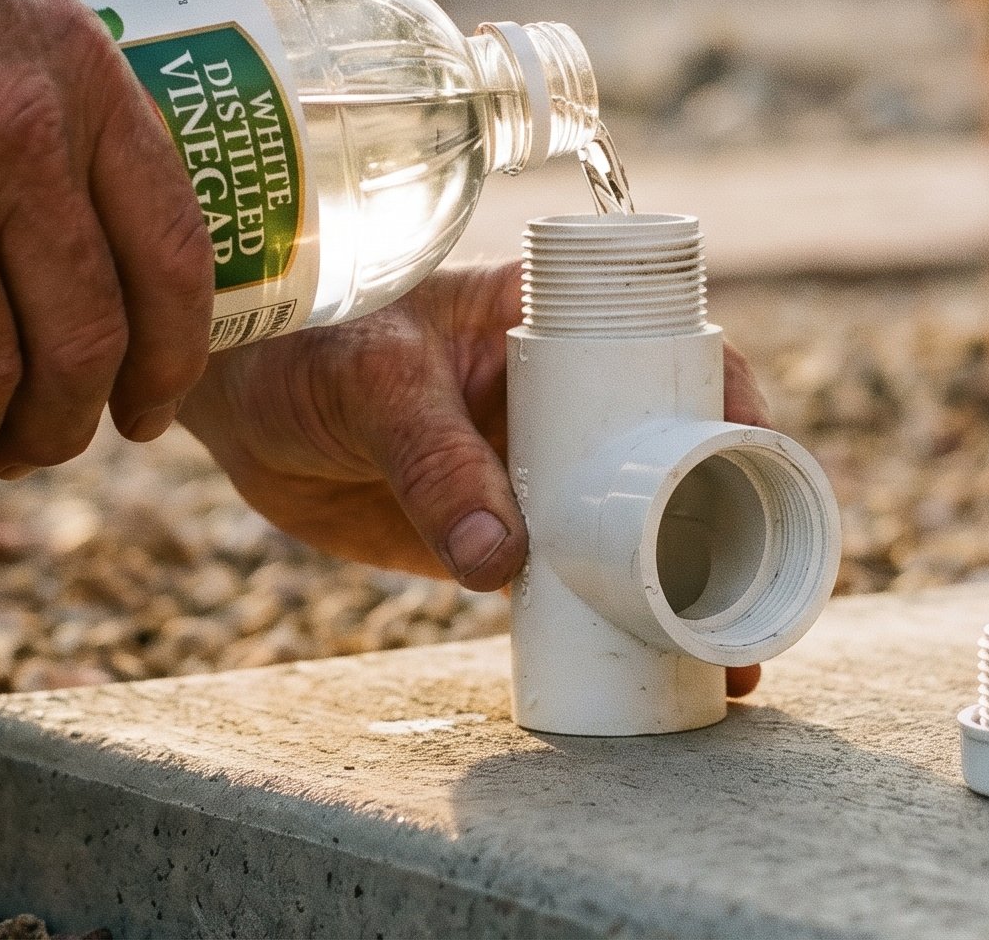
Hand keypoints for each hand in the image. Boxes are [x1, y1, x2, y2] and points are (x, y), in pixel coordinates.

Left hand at [180, 262, 772, 697]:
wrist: (230, 395)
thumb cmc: (302, 344)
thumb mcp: (374, 383)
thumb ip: (433, 459)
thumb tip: (502, 559)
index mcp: (556, 318)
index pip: (675, 349)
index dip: (730, 402)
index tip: (758, 461)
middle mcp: (568, 391)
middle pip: (678, 455)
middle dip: (728, 530)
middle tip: (753, 606)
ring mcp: (541, 464)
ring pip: (637, 525)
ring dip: (682, 590)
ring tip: (725, 664)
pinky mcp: (505, 530)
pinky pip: (577, 574)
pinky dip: (615, 620)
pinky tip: (650, 671)